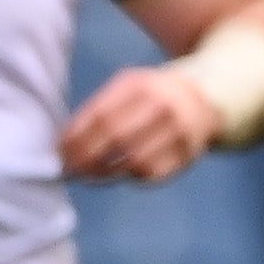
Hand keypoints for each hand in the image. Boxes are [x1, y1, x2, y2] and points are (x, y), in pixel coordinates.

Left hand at [60, 64, 218, 182]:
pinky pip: (153, 174)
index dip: (76, 138)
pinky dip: (131, 178)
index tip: (59, 152)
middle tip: (70, 170)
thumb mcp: (126, 87)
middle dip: (87, 159)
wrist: (204, 97)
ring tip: (90, 176)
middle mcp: (163, 106)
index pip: (101, 116)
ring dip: (105, 173)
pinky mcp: (189, 154)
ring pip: (134, 161)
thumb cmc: (151, 95)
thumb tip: (63, 144)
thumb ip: (96, 109)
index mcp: (141, 85)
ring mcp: (179, 131)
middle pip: (116, 139)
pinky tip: (121, 174)